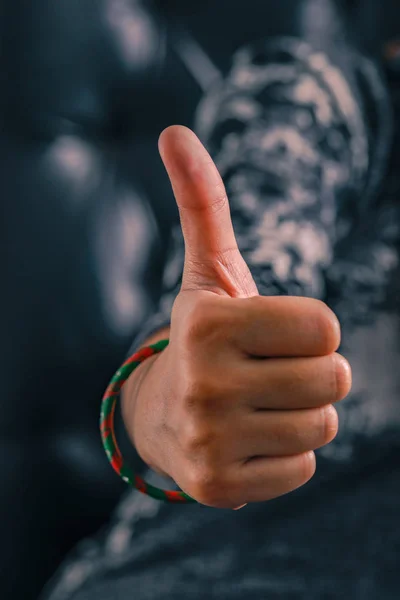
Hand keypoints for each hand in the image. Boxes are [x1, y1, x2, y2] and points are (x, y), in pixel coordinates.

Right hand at [125, 125, 351, 508]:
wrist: (160, 413)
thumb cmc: (204, 335)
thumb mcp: (208, 270)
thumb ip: (203, 202)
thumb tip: (174, 131)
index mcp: (208, 325)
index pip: (326, 327)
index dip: (312, 329)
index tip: (276, 333)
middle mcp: (204, 385)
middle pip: (334, 378)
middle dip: (314, 370)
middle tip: (271, 370)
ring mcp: (210, 441)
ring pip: (324, 424)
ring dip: (305, 411)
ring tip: (261, 403)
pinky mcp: (220, 487)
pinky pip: (304, 467)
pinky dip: (288, 452)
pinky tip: (251, 439)